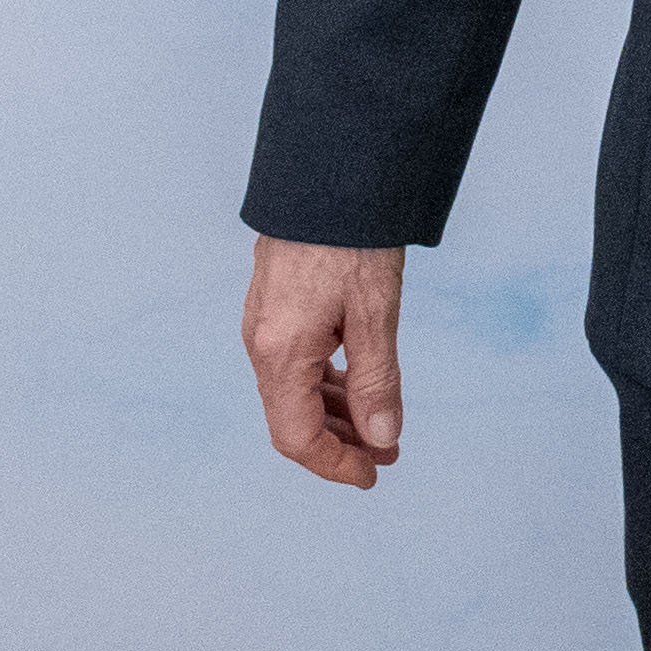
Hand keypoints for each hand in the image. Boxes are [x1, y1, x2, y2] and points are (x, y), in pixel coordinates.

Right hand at [243, 236, 408, 487]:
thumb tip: (382, 438)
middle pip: (294, 418)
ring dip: (337, 414)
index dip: (334, 464)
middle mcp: (262, 344)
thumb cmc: (351, 240)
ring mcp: (265, 326)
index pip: (297, 436)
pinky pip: (297, 363)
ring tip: (382, 426)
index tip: (372, 475)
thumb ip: (377, 380)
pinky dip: (328, 383)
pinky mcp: (276, 307)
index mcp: (280, 354)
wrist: (327, 176)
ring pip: (296, 391)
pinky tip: (358, 385)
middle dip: (341, 443)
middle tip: (388, 454)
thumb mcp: (375, 314)